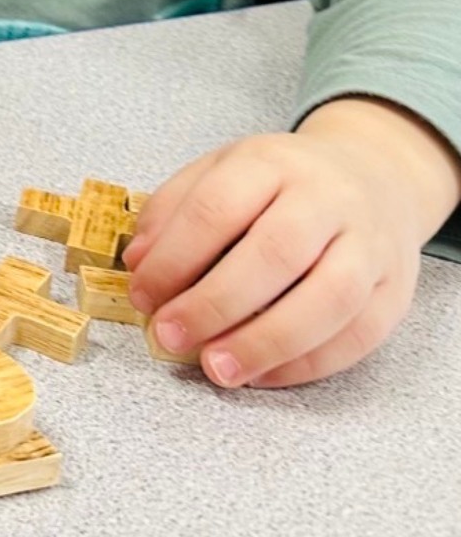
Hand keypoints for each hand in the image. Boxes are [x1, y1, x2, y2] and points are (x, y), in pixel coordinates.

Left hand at [123, 99, 460, 387]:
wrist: (373, 177)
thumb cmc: (281, 182)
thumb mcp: (221, 171)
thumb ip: (173, 210)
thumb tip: (138, 263)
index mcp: (271, 162)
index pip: (218, 207)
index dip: (174, 257)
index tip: (142, 295)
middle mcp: (327, 198)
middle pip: (275, 253)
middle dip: (215, 303)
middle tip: (170, 336)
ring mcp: (370, 244)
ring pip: (329, 298)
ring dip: (266, 342)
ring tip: (217, 368)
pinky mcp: (396, 290)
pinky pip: (359, 334)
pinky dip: (307, 362)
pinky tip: (262, 374)